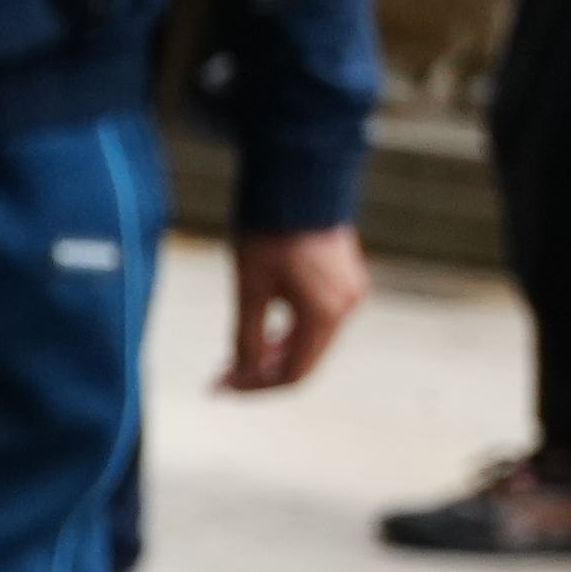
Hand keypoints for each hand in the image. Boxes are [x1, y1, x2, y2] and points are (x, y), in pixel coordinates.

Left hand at [226, 222, 366, 393]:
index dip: (254, 387)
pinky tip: (259, 336)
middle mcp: (347, 308)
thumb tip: (240, 372)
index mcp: (326, 315)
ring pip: (310, 341)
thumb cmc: (269, 234)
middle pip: (303, 360)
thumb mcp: (249, 289)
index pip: (292, 373)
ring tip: (233, 360)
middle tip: (220, 378)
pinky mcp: (345, 279)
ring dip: (273, 354)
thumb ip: (247, 336)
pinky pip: (317, 320)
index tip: (220, 389)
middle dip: (260, 372)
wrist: (297, 183)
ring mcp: (350, 293)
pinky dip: (288, 333)